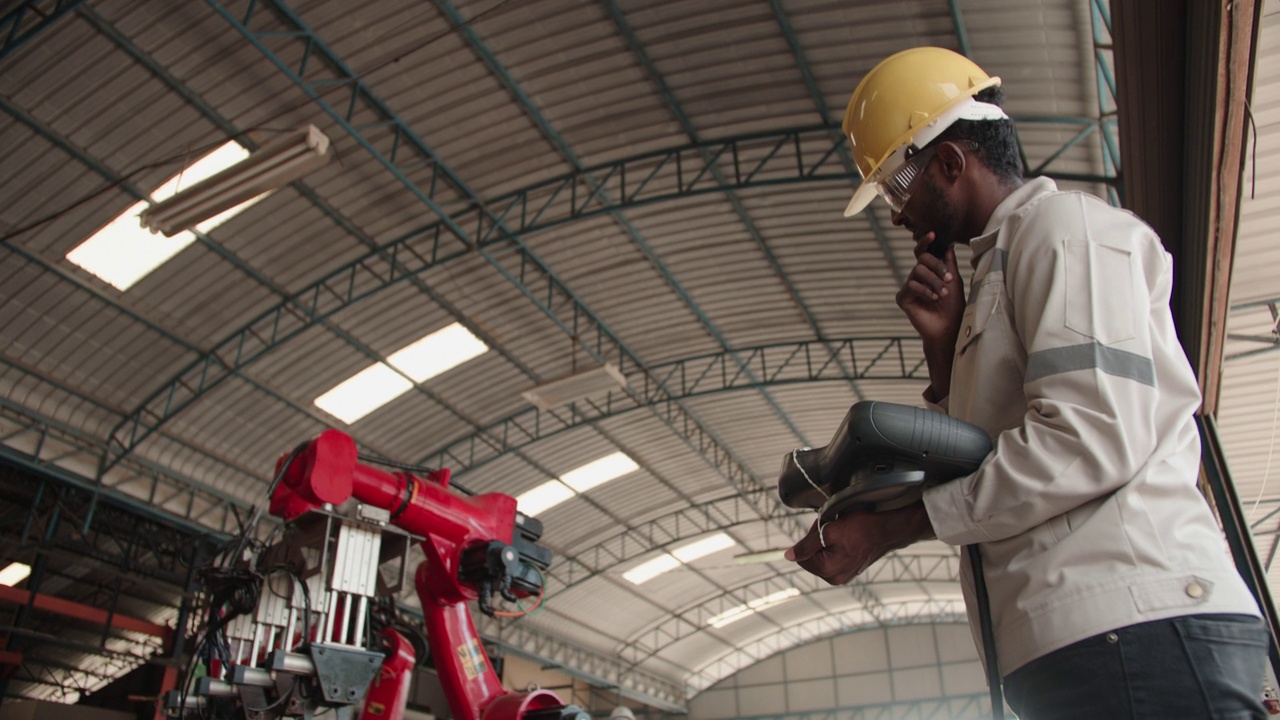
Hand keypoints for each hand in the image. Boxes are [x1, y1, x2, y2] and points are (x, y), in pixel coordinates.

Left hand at [785, 502, 933, 585]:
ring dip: (826, 542)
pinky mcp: (850, 570)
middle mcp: (834, 578)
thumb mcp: (829, 531)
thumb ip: (806, 545)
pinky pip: (834, 558)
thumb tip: (788, 556)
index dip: (808, 538)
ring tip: (840, 531)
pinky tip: (846, 537)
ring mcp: (843, 576)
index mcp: (827, 570)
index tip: (822, 528)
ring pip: (822, 556)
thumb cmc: (862, 528)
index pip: (801, 556)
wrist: (887, 530)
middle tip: (831, 527)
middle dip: (816, 540)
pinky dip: (835, 546)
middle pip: (811, 557)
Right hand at [895, 232, 964, 346]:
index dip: (925, 242)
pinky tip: (933, 299)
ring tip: (943, 294)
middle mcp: (917, 277)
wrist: (948, 327)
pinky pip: (912, 286)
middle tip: (949, 279)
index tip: (932, 234)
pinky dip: (925, 291)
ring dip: (934, 281)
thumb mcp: (954, 280)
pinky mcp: (903, 298)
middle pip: (921, 259)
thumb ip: (948, 262)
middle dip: (936, 266)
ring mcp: (909, 287)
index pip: (923, 252)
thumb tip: (947, 243)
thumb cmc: (953, 305)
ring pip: (918, 272)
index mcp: (929, 271)